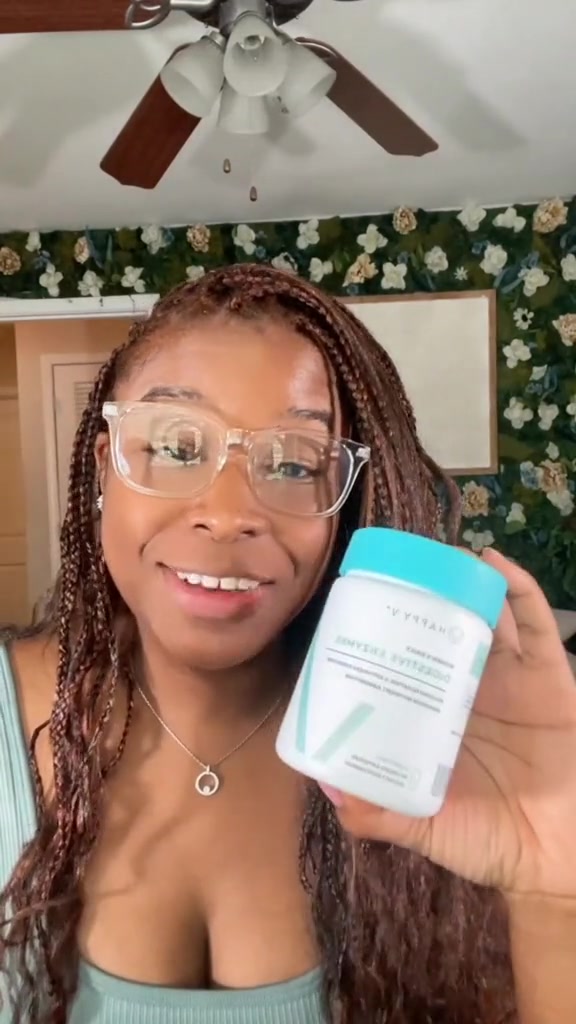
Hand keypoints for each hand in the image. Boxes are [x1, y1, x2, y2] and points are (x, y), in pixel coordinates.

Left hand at [321, 549, 575, 899]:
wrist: (557, 860)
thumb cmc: (488, 841)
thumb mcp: (424, 827)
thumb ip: (378, 814)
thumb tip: (327, 787)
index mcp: (435, 715)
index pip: (405, 661)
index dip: (386, 632)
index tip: (358, 606)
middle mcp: (469, 689)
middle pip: (441, 628)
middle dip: (422, 596)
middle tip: (397, 569)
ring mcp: (511, 679)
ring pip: (486, 615)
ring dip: (465, 580)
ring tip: (439, 553)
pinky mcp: (548, 678)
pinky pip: (535, 625)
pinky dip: (518, 588)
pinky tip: (493, 562)